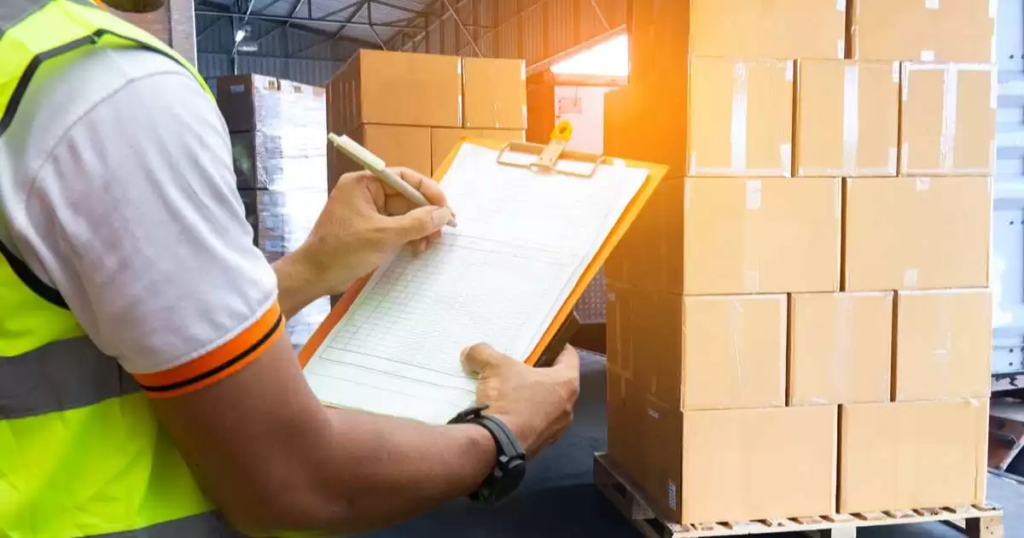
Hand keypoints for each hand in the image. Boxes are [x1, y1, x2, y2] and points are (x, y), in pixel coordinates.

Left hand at [294, 168, 452, 296]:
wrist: (314, 276)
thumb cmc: (344, 250)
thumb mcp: (384, 235)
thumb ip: (417, 223)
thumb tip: (444, 214)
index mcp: (363, 183)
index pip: (403, 177)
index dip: (428, 190)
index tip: (446, 208)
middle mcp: (365, 193)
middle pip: (405, 197)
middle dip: (425, 214)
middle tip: (441, 232)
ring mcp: (367, 212)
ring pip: (403, 214)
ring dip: (418, 228)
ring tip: (429, 244)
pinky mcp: (368, 229)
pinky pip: (395, 227)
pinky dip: (407, 236)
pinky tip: (416, 248)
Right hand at [461, 344, 580, 456]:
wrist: (496, 445)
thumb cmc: (507, 398)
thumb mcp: (493, 366)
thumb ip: (483, 353)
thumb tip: (470, 352)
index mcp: (566, 383)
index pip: (570, 356)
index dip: (557, 346)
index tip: (543, 343)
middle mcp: (568, 407)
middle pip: (557, 382)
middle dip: (540, 373)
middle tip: (521, 366)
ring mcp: (556, 429)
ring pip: (548, 405)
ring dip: (533, 397)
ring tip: (511, 390)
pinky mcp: (541, 445)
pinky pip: (535, 424)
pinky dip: (524, 416)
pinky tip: (506, 412)